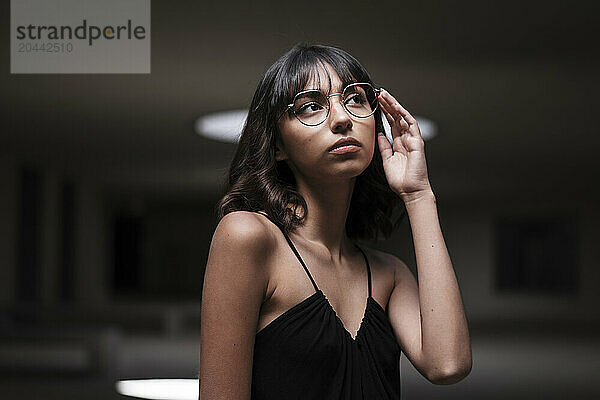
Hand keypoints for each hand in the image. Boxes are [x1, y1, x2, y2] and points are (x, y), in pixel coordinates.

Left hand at [377, 88, 432, 202]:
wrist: (410, 191)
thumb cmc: (400, 180)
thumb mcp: (386, 161)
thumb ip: (383, 147)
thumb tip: (379, 135)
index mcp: (398, 144)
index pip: (391, 124)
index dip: (384, 113)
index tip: (376, 104)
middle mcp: (406, 140)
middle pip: (397, 118)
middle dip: (388, 105)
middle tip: (379, 94)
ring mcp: (412, 140)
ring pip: (403, 118)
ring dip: (394, 106)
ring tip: (385, 96)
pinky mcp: (417, 143)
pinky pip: (411, 125)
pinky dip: (404, 115)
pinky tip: (397, 107)